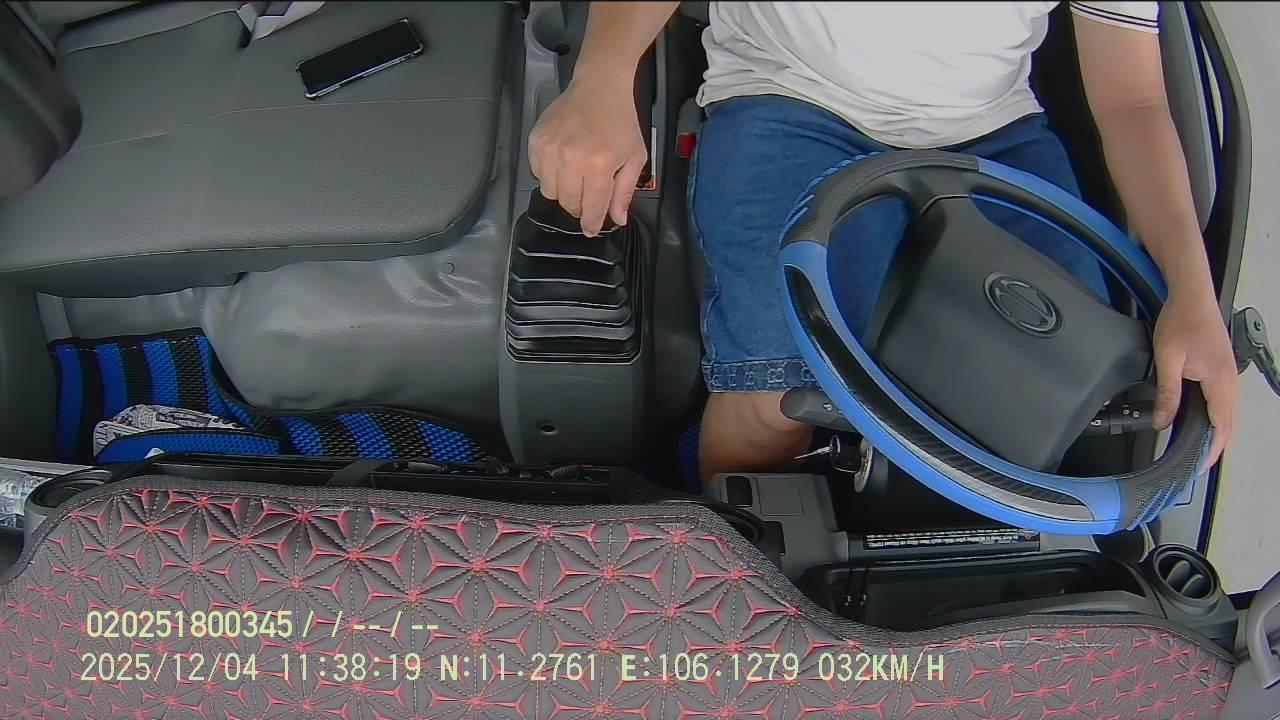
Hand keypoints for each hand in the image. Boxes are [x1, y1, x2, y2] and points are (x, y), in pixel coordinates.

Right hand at [528, 74, 647, 235]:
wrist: (599, 88)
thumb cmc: (621, 122)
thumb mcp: (634, 158)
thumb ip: (624, 191)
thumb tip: (616, 219)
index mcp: (599, 165)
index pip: (590, 208)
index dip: (591, 223)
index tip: (591, 228)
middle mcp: (571, 159)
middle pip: (568, 203)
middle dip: (579, 206)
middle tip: (587, 195)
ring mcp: (550, 150)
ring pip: (550, 192)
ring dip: (563, 192)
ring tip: (576, 176)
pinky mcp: (536, 141)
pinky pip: (538, 174)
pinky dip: (549, 175)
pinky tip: (563, 163)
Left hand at [1152, 284, 1237, 468]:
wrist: (1191, 295)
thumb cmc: (1182, 320)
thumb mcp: (1168, 360)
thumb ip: (1167, 393)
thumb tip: (1163, 422)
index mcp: (1220, 382)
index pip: (1221, 426)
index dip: (1212, 449)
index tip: (1200, 465)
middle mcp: (1230, 382)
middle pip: (1227, 424)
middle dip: (1214, 445)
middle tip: (1195, 463)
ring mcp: (1228, 376)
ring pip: (1225, 413)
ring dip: (1214, 431)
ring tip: (1196, 448)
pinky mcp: (1221, 370)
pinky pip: (1221, 401)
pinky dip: (1213, 416)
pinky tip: (1198, 421)